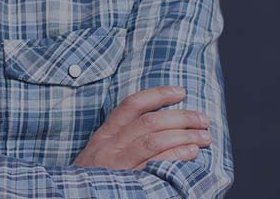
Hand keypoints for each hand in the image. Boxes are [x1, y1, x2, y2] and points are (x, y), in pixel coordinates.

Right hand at [73, 85, 211, 169]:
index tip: (180, 91)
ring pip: (154, 140)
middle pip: (149, 122)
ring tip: (204, 137)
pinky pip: (157, 164)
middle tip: (202, 119)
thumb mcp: (99, 154)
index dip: (157, 95)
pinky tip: (192, 153)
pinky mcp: (129, 182)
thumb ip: (120, 140)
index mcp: (104, 136)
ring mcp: (119, 165)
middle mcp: (110, 147)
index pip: (131, 105)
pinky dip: (177, 156)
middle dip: (181, 117)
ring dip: (184, 136)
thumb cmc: (94, 178)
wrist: (75, 198)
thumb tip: (156, 126)